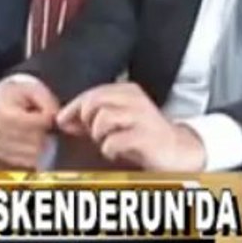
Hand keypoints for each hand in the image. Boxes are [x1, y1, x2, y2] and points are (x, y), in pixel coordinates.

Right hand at [0, 76, 59, 167]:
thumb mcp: (35, 90)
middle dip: (46, 132)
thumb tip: (64, 123)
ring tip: (39, 130)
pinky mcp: (2, 154)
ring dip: (43, 144)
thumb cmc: (20, 93)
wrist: (0, 98)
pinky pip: (27, 161)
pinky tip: (34, 140)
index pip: (31, 123)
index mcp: (1, 110)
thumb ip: (50, 104)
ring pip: (33, 153)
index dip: (46, 120)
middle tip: (46, 123)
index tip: (49, 114)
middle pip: (34, 140)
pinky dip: (36, 153)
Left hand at [56, 82, 206, 171]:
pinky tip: (116, 152)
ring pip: (102, 118)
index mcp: (127, 90)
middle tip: (92, 133)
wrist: (179, 152)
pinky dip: (109, 149)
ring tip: (108, 142)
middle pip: (94, 102)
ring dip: (98, 135)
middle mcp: (135, 99)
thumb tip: (63, 119)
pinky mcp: (146, 137)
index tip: (62, 120)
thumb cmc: (143, 135)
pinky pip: (113, 141)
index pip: (91, 92)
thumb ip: (92, 116)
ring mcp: (142, 117)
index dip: (73, 107)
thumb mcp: (118, 120)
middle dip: (86, 120)